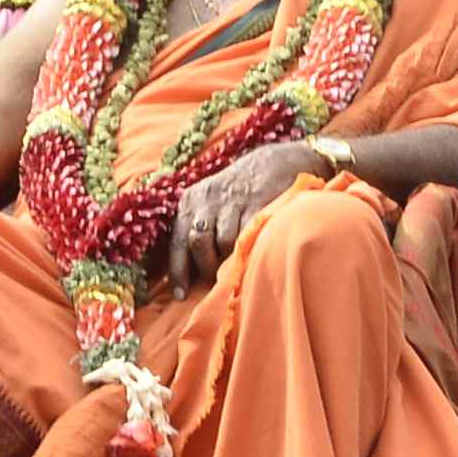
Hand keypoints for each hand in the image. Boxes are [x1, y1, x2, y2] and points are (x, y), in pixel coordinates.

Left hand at [166, 142, 322, 288]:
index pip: (177, 241)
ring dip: (230, 258)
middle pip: (199, 243)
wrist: (280, 161)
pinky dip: (249, 247)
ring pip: (224, 243)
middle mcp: (208, 199)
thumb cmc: (241, 191)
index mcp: (191, 200)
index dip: (178, 271)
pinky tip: (253, 250)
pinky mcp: (258, 202)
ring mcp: (234, 200)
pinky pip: (248, 235)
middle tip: (218, 275)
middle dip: (207, 265)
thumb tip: (187, 273)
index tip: (180, 295)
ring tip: (239, 260)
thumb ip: (199, 229)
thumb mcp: (212, 202)